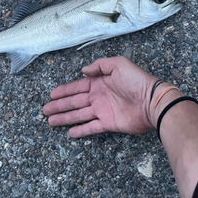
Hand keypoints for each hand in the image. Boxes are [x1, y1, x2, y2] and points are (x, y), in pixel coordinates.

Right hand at [43, 56, 158, 137]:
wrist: (152, 101)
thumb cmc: (137, 81)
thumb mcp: (118, 64)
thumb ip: (100, 66)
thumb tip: (83, 71)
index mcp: (99, 83)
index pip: (77, 87)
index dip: (64, 91)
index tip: (52, 94)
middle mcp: (99, 97)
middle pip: (74, 102)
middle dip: (60, 105)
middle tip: (45, 110)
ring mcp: (103, 111)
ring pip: (79, 115)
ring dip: (65, 118)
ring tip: (51, 121)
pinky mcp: (109, 123)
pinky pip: (91, 127)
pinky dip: (81, 130)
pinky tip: (70, 133)